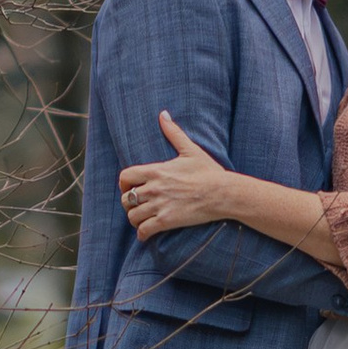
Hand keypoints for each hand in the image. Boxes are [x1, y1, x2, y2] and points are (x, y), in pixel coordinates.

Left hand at [118, 113, 243, 242]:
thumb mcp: (190, 149)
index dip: (124, 184)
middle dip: (129, 204)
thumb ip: (173, 132)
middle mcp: (154, 188)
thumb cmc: (209, 172)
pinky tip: (147, 233)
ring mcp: (160, 205)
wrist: (223, 193)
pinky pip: (144, 231)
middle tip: (137, 207)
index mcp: (156, 170)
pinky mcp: (167, 221)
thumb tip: (163, 114)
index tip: (130, 188)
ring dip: (135, 220)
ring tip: (142, 221)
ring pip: (133, 217)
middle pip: (126, 199)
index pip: (125, 177)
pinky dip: (142, 234)